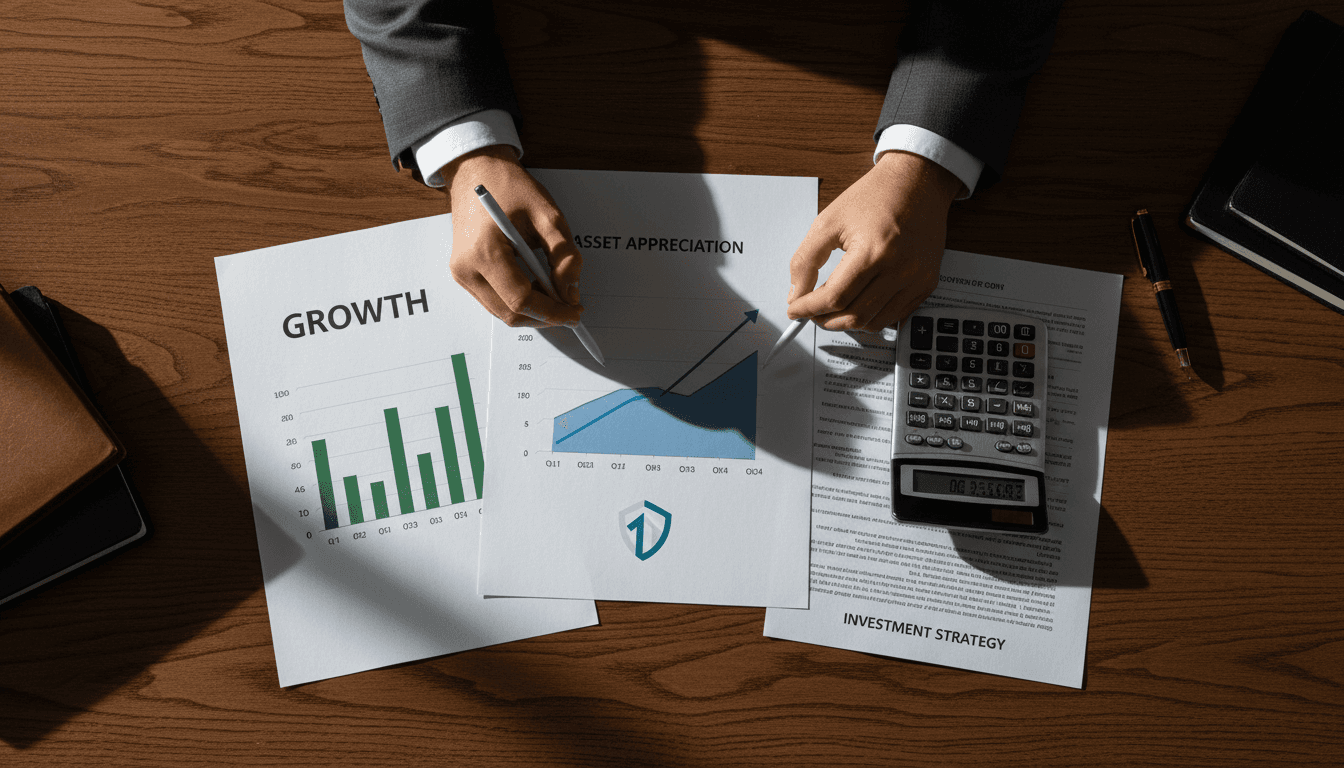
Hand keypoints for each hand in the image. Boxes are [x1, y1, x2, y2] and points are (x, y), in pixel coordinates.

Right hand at [444, 145, 583, 326]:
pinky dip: (519, 301)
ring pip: (502, 312)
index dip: (552, 312)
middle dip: (544, 315)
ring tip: (555, 292)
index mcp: (484, 251)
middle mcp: (466, 268)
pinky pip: (495, 301)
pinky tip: (536, 286)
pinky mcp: (464, 275)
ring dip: (532, 310)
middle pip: (510, 313)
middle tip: (570, 306)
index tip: (574, 312)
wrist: (477, 172)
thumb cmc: (509, 187)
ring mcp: (461, 274)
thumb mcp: (548, 215)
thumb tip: (570, 292)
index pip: (520, 299)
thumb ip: (564, 256)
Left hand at [786, 151, 961, 332]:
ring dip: (846, 323)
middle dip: (824, 319)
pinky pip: (895, 317)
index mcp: (873, 251)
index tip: (795, 309)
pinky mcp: (927, 283)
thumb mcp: (829, 221)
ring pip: (874, 322)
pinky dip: (871, 319)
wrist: (917, 182)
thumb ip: (807, 259)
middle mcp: (899, 269)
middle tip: (810, 312)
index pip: (834, 297)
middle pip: (854, 316)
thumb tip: (796, 293)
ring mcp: (916, 279)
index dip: (808, 308)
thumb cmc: (876, 196)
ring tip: (830, 311)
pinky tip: (856, 307)